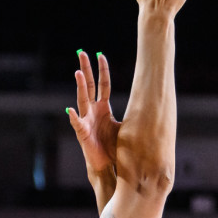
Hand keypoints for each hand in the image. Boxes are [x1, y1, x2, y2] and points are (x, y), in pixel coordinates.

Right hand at [66, 50, 119, 178]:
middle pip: (89, 86)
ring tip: (78, 73)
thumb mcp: (125, 128)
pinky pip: (77, 123)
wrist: (107, 165)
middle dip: (86, 68)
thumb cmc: (114, 147)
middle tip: (81, 52)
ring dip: (80, 86)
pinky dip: (73, 117)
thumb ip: (130, 116)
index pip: (102, 84)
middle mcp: (93, 111)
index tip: (100, 54)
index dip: (102, 70)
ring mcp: (86, 120)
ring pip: (82, 99)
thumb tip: (147, 105)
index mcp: (103, 108)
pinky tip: (70, 109)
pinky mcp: (82, 133)